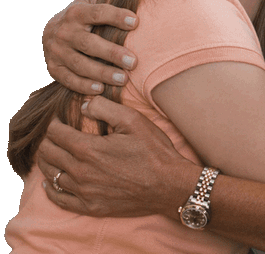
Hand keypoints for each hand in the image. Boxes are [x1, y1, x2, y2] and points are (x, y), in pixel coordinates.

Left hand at [37, 96, 201, 218]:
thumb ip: (104, 107)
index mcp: (89, 149)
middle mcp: (81, 172)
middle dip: (47, 140)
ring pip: (50, 175)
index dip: (53, 123)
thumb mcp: (133, 119)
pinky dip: (51, 188)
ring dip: (47, 161)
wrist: (168, 185)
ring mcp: (84, 192)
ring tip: (52, 152)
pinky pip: (59, 198)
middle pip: (48, 153)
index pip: (56, 133)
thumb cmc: (153, 151)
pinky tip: (51, 181)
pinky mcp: (90, 207)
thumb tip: (83, 106)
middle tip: (54, 133)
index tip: (57, 118)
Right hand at [43, 0, 138, 94]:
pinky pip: (68, 80)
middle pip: (88, 44)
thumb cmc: (83, 13)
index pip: (97, 12)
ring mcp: (56, 52)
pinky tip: (100, 89)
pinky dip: (83, 85)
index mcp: (76, 12)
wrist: (51, 32)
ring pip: (79, 64)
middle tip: (134, 62)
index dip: (116, 16)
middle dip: (112, 53)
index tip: (136, 21)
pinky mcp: (54, 69)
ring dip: (102, 73)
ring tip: (124, 79)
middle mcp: (64, 32)